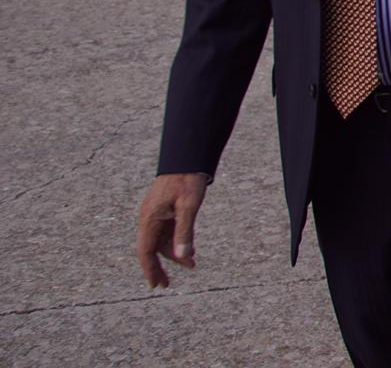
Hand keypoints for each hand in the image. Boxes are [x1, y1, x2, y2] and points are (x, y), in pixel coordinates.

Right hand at [136, 172, 208, 287]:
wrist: (187, 158)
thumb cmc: (187, 181)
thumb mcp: (189, 207)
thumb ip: (185, 233)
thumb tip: (182, 258)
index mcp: (150, 219)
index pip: (145, 251)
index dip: (149, 269)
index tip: (154, 285)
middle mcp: (149, 218)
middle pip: (151, 249)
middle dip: (158, 267)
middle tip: (165, 285)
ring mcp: (156, 214)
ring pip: (161, 241)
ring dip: (173, 254)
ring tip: (190, 265)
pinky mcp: (164, 211)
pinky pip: (167, 232)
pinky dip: (176, 242)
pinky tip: (190, 250)